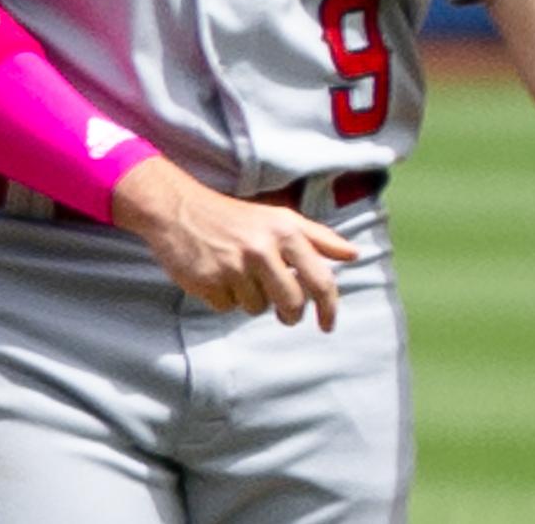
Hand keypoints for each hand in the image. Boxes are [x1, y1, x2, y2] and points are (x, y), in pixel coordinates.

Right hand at [111, 158, 358, 331]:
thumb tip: (354, 254)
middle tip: (283, 310)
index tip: (329, 324)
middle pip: (292, 303)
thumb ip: (318, 237)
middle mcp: (262, 247)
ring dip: (251, 298)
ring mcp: (234, 265)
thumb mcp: (280, 218)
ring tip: (237, 272)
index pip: (320, 279)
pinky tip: (217, 274)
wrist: (179, 209)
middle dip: (289, 313)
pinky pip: (229, 308)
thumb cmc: (237, 217)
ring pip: (258, 308)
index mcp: (285, 229)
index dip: (329, 307)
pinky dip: (225, 297)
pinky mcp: (209, 282)